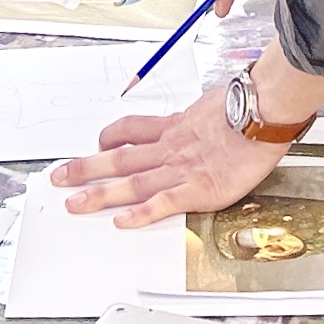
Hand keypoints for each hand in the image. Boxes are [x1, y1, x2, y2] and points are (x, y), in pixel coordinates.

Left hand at [48, 91, 286, 226]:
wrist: (264, 111)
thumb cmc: (249, 105)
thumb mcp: (215, 102)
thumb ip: (201, 114)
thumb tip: (204, 112)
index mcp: (175, 127)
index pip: (133, 131)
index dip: (109, 138)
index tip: (95, 144)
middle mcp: (170, 148)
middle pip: (119, 158)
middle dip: (86, 168)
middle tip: (59, 176)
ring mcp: (181, 169)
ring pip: (131, 182)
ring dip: (100, 193)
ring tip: (74, 204)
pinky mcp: (198, 188)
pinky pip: (163, 202)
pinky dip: (141, 213)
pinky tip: (121, 221)